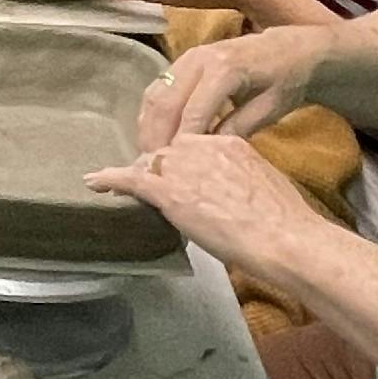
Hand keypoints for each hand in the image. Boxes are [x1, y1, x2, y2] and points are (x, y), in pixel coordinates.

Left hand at [88, 131, 327, 292]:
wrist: (282, 236)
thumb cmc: (282, 221)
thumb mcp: (262, 184)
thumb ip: (239, 180)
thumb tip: (231, 194)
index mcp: (228, 142)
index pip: (192, 144)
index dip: (181, 161)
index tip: (177, 173)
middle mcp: (202, 147)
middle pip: (167, 151)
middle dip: (156, 167)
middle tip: (147, 183)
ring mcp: (183, 167)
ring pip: (149, 164)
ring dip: (134, 175)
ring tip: (112, 181)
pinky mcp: (169, 191)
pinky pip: (132, 180)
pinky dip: (110, 180)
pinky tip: (94, 182)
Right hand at [137, 24, 340, 151]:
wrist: (289, 48)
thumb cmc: (285, 80)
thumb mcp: (270, 108)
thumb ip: (238, 128)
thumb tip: (207, 154)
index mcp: (224, 68)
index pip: (192, 112)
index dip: (181, 143)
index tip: (175, 172)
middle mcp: (198, 59)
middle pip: (165, 103)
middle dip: (156, 138)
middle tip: (153, 169)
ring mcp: (186, 58)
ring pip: (154, 96)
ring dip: (148, 128)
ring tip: (149, 157)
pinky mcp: (180, 63)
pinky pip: (157, 90)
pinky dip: (151, 116)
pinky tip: (154, 138)